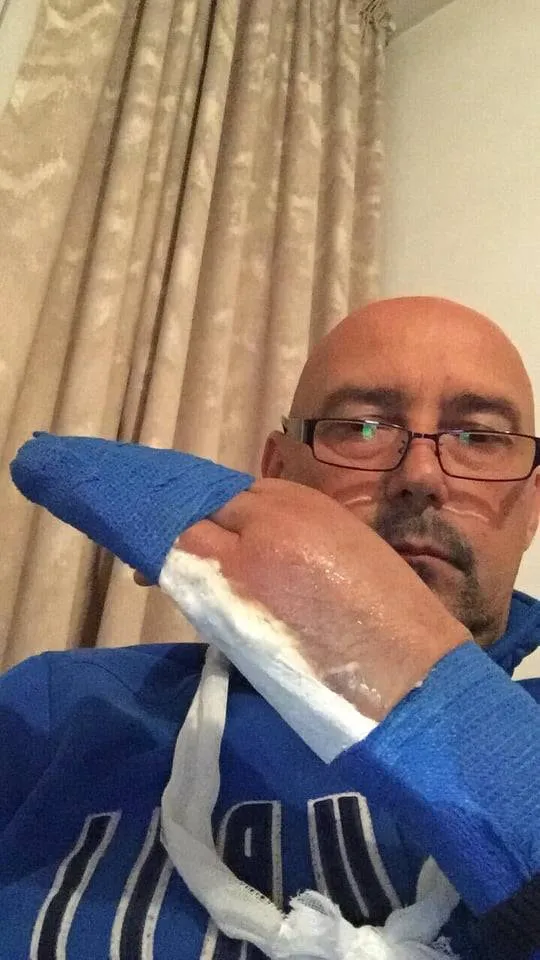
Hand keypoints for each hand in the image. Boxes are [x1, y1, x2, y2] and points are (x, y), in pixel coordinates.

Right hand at [155, 478, 469, 719]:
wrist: (413, 676)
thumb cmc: (326, 683)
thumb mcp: (249, 646)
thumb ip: (213, 600)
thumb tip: (188, 577)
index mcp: (248, 563)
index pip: (180, 531)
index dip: (157, 543)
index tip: (146, 568)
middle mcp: (275, 521)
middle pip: (209, 503)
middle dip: (188, 527)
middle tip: (179, 562)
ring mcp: (310, 509)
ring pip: (244, 494)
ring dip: (224, 516)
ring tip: (221, 552)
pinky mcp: (336, 511)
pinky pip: (280, 497)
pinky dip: (259, 513)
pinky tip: (260, 541)